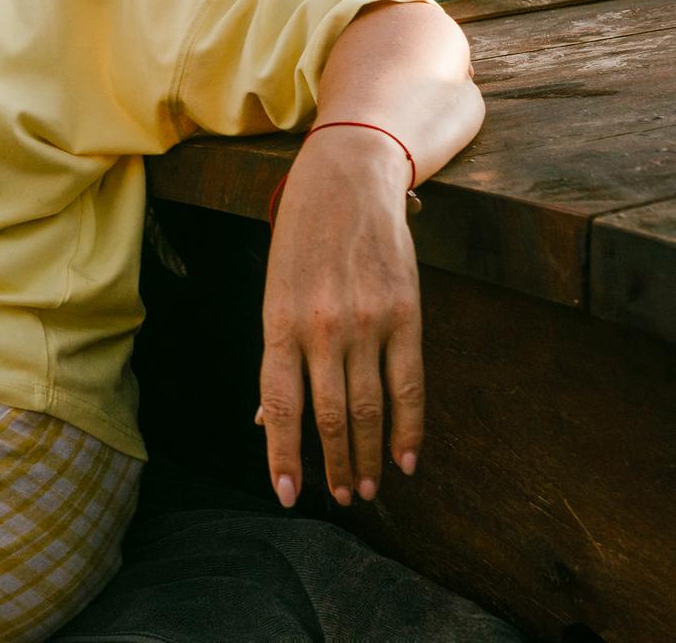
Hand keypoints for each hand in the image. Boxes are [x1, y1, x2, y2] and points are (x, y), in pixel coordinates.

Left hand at [255, 131, 423, 507]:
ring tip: (368, 488)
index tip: (288, 494)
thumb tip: (265, 418)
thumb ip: (277, 354)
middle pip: (328, 416)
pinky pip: (410, 385)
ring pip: (367, 409)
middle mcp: (321, 327)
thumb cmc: (302, 236)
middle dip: (333, 465)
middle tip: (342, 498)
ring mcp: (365, 322)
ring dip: (367, 457)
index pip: (279, 405)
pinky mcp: (405, 314)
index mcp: (279, 321)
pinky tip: (406, 458)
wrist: (348, 177)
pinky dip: (409, 429)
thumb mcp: (275, 288)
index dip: (283, 454)